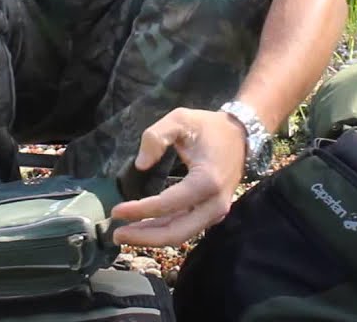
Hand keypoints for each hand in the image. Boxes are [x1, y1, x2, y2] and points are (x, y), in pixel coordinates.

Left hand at [110, 107, 245, 247]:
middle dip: (144, 237)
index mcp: (207, 181)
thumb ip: (156, 136)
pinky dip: (164, 232)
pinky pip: (186, 228)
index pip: (167, 204)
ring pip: (181, 235)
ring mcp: (216, 212)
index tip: (116, 210)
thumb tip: (140, 165)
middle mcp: (214, 204)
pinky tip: (144, 229)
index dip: (140, 210)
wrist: (240, 135)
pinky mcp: (212, 214)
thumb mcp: (180, 119)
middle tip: (116, 233)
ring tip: (124, 234)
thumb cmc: (209, 127)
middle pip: (176, 232)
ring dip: (152, 237)